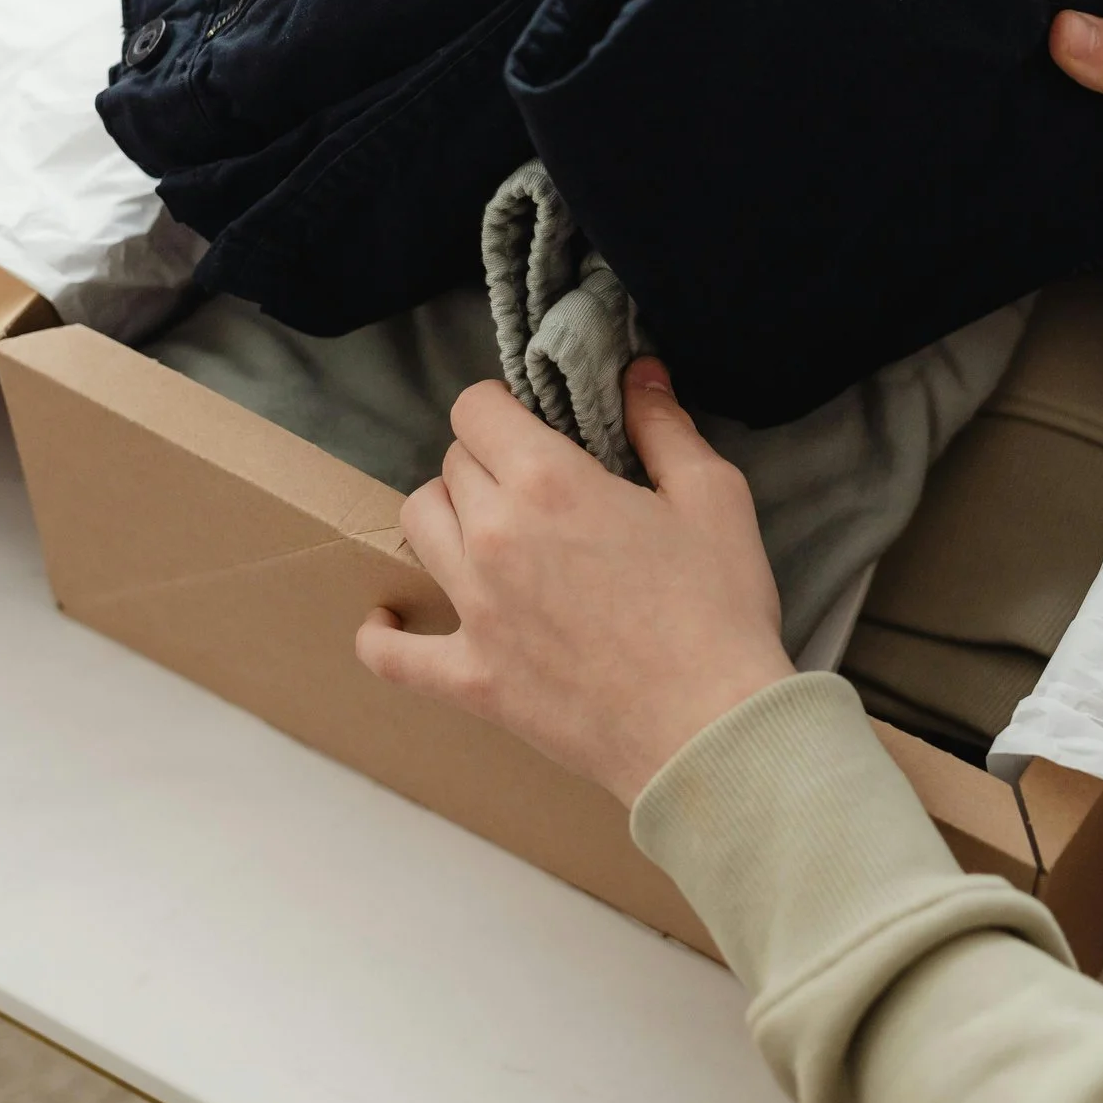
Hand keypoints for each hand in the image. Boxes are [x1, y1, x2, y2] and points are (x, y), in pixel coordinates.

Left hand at [355, 358, 794, 806]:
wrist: (708, 729)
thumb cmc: (719, 612)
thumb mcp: (713, 498)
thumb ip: (664, 427)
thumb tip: (637, 373)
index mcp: (549, 482)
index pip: (476, 409)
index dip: (502, 408)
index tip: (530, 426)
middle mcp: (494, 536)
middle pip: (452, 465)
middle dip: (489, 462)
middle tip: (537, 487)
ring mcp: (474, 610)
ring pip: (418, 527)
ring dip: (447, 516)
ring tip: (484, 531)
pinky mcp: (470, 677)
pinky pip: (391, 654)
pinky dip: (383, 634)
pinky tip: (390, 620)